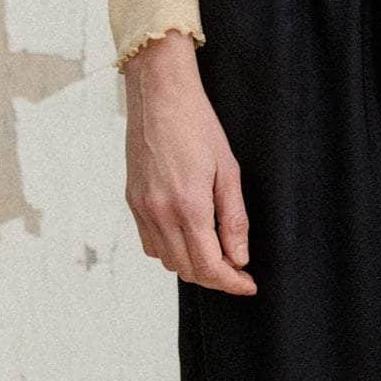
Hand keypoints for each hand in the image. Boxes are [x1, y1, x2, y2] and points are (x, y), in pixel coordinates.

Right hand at [123, 31, 255, 294]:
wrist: (159, 95)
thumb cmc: (198, 125)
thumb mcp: (229, 171)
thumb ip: (234, 219)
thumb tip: (240, 258)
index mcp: (189, 206)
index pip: (210, 265)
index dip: (232, 282)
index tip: (248, 285)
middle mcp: (160, 213)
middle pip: (188, 270)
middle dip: (215, 278)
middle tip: (237, 272)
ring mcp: (142, 208)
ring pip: (167, 261)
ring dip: (192, 266)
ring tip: (215, 255)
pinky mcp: (132, 201)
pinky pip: (150, 243)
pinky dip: (170, 251)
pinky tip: (187, 238)